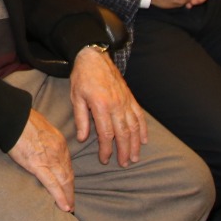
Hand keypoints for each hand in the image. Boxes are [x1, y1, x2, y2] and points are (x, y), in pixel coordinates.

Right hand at [8, 109, 76, 211]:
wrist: (13, 117)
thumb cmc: (23, 119)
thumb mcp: (42, 127)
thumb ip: (46, 139)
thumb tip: (43, 145)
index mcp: (59, 142)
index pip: (67, 164)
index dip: (69, 178)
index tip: (69, 187)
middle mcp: (59, 152)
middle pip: (68, 175)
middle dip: (71, 191)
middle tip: (72, 203)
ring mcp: (49, 159)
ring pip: (64, 182)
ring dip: (68, 197)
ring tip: (69, 208)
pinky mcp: (37, 165)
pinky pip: (52, 184)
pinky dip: (60, 197)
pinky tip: (65, 207)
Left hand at [69, 46, 147, 166]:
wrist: (94, 57)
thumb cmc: (82, 77)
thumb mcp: (76, 97)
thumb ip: (81, 119)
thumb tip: (82, 139)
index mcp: (101, 106)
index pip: (106, 134)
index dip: (106, 150)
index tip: (105, 160)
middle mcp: (116, 105)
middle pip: (123, 133)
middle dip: (124, 151)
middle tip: (124, 164)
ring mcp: (125, 101)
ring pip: (134, 127)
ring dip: (136, 144)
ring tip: (135, 157)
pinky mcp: (130, 97)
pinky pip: (139, 116)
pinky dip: (143, 129)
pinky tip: (144, 140)